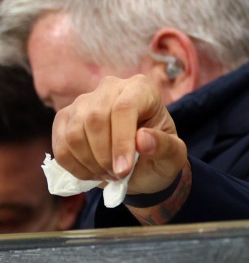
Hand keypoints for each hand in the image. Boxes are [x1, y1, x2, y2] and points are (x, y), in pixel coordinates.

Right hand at [52, 75, 187, 195]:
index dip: (121, 142)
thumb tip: (143, 139)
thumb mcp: (173, 156)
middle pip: (95, 118)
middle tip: (118, 175)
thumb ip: (165, 147)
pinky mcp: (65, 118)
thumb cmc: (159, 154)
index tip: (124, 171)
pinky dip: (74, 166)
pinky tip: (92, 172)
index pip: (124, 108)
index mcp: (141, 88)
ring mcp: (84, 101)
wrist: (141, 163)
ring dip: (89, 162)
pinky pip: (60, 144)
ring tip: (109, 174)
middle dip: (104, 155)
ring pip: (74, 133)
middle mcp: (110, 87)